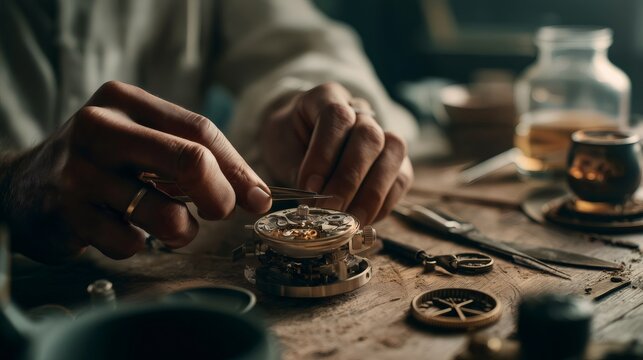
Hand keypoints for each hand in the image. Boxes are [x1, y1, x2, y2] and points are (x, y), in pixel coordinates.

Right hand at [2, 81, 270, 262]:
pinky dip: (139, 245)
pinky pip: (131, 243)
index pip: (201, 131)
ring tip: (170, 226)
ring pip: (166, 214)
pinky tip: (123, 230)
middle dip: (220, 196)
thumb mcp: (141, 142)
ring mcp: (80, 171)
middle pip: (191, 161)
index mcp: (125, 102)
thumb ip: (195, 158)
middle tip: (220, 212)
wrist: (23, 187)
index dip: (238, 169)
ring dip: (182, 231)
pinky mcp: (67, 214)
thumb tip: (256, 194)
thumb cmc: (100, 164)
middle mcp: (100, 128)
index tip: (258, 198)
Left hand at [260, 82, 412, 224]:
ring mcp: (382, 132)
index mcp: (326, 97)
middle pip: (369, 136)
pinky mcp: (395, 160)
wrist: (299, 140)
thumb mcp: (281, 149)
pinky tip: (363, 218)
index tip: (310, 187)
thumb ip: (298, 170)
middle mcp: (360, 111)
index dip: (324, 154)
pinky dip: (384, 202)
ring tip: (349, 220)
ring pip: (393, 153)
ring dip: (372, 193)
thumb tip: (314, 200)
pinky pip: (401, 178)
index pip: (336, 116)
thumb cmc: (289, 141)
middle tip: (330, 209)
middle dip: (349, 178)